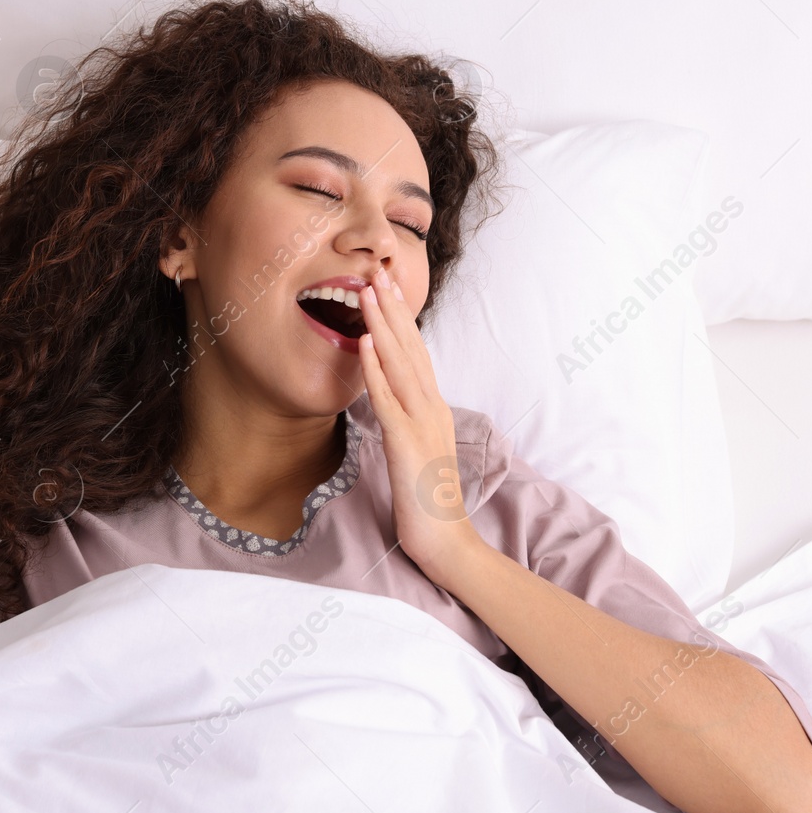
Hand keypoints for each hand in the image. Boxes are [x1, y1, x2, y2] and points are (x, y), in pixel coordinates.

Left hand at [355, 267, 485, 583]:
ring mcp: (422, 423)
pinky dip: (375, 367)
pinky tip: (363, 342)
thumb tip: (388, 396)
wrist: (448, 543)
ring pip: (400, 363)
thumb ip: (408, 420)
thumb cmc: (429, 502)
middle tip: (377, 268)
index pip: (416, 353)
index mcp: (434, 408)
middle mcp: (432, 408)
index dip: (400, 318)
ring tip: (366, 290)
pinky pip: (388, 398)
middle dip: (392, 307)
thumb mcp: (417, 450)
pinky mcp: (407, 443)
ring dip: (382, 324)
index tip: (385, 286)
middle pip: (411, 347)